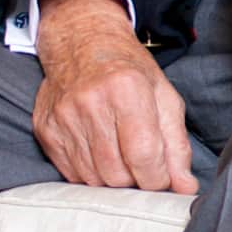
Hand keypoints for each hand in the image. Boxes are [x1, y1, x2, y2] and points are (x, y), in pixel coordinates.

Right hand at [33, 0, 195, 195]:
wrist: (82, 44)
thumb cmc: (129, 71)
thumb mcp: (164, 98)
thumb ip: (177, 145)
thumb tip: (184, 187)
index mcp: (126, 89)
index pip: (144, 155)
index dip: (157, 178)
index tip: (162, 178)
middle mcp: (90, 102)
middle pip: (117, 174)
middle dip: (135, 180)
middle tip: (140, 164)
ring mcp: (64, 117)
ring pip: (94, 179)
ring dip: (113, 179)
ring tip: (121, 155)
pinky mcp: (46, 130)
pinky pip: (72, 174)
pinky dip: (91, 173)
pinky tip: (99, 152)